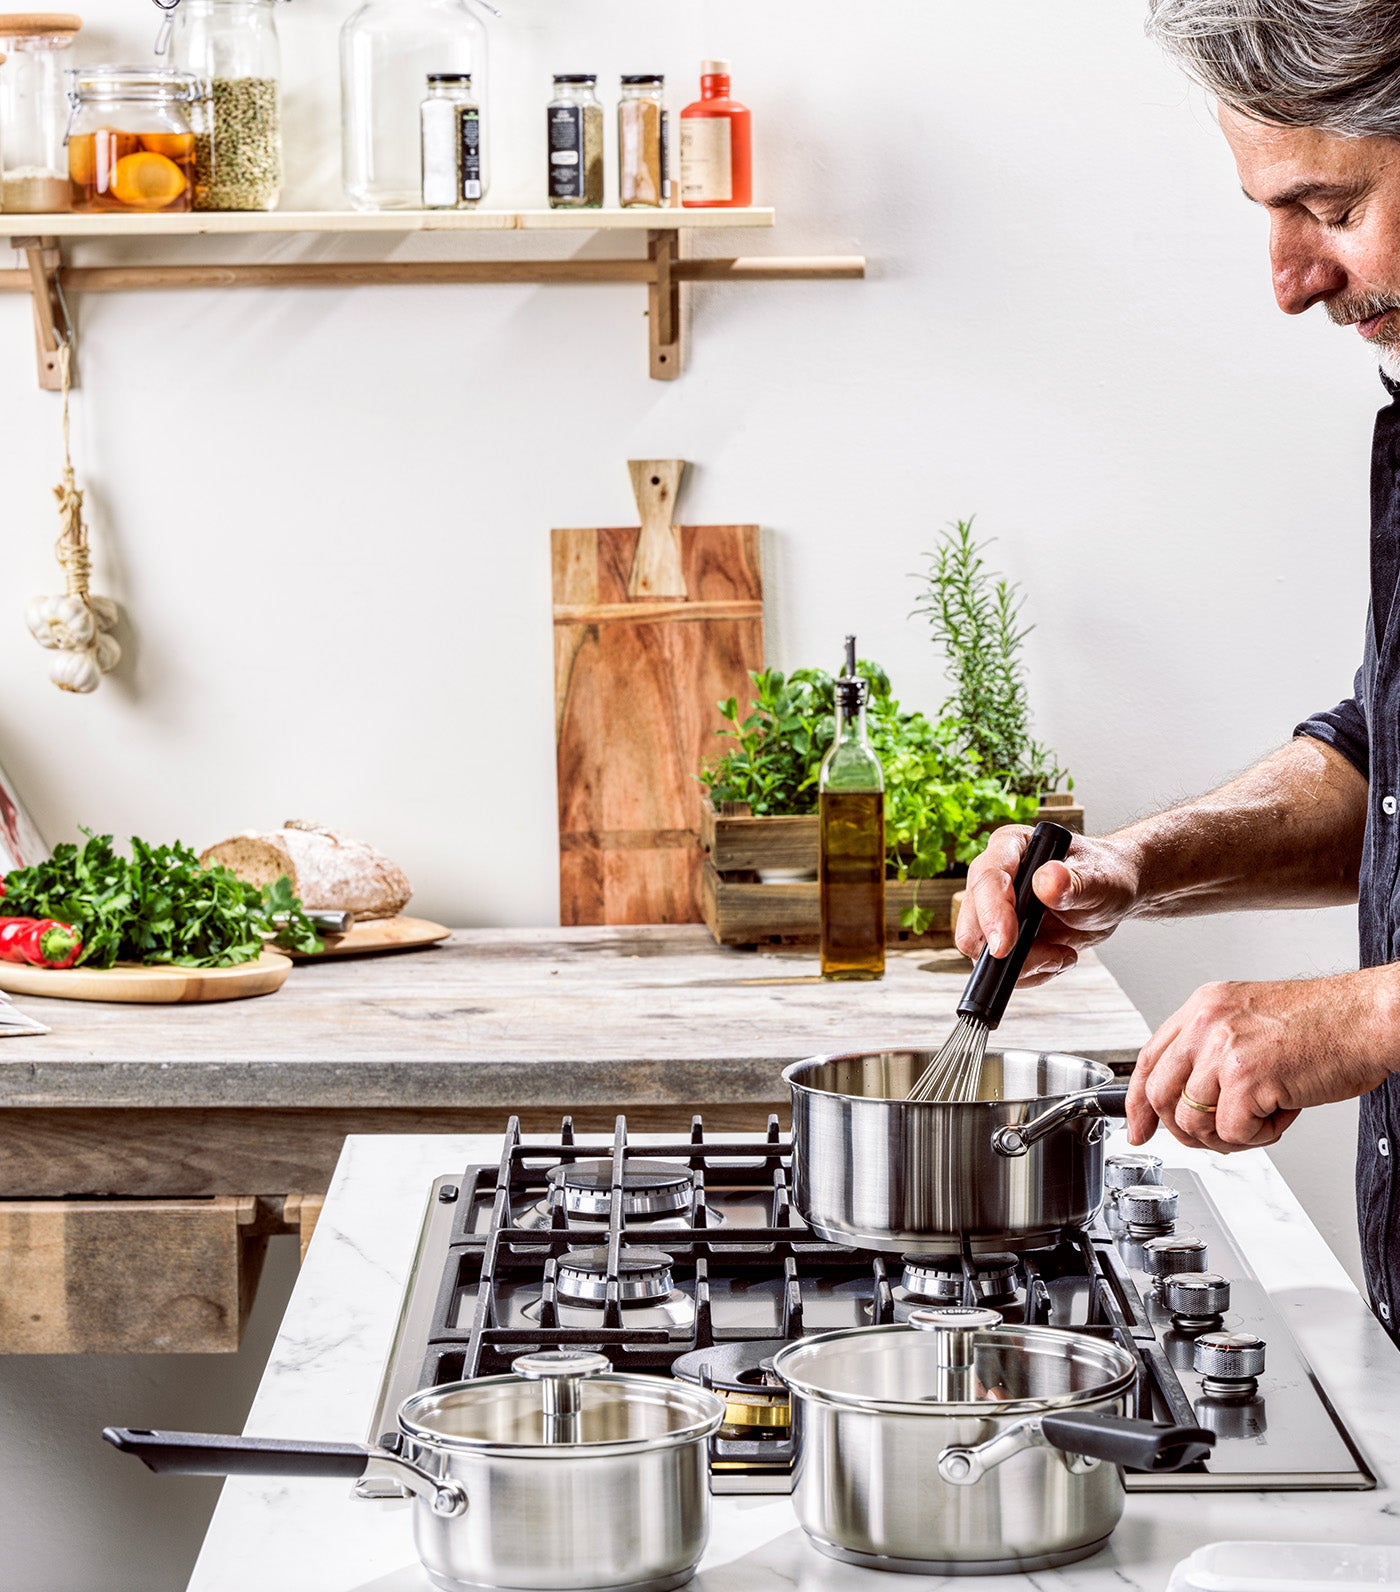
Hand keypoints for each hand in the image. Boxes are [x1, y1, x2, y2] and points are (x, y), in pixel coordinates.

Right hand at [955, 826, 1140, 983]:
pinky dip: (1031, 972)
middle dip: (1004, 950)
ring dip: (1025, 964)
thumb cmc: (1104, 875)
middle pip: (971, 922)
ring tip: (1062, 954)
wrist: (1112, 895)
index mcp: (1010, 847)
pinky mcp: (1002, 937)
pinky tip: (1057, 957)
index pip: (987, 878)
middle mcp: (994, 878)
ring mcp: (994, 910)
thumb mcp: (1098, 878)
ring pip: (982, 952)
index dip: (991, 913)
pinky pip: (1000, 968)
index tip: (1006, 944)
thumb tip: (1046, 882)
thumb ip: (1073, 881)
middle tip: (1049, 957)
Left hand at [1126, 973, 1394, 1151]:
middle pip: (1159, 1094)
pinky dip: (1259, 1137)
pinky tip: (1281, 1116)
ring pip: (1193, 1120)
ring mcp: (1222, 1049)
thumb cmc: (1325, 1026)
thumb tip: (1189, 1099)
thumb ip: (1213, 1051)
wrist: (1368, 1019)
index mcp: (1203, 1007)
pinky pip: (1230, 1131)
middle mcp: (1206, 1023)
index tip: (1137, 1128)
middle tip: (1217, 1136)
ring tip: (1262, 1119)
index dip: (1137, 1101)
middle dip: (1183, 1130)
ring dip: (1228, 1135)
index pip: (1149, 1058)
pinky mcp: (1245, 1077)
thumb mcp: (1250, 1022)